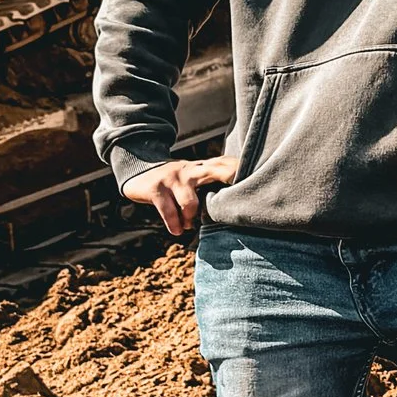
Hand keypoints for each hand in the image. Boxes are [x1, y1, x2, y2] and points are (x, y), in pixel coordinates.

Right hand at [122, 156, 236, 238]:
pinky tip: (178, 231)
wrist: (138, 170)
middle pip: (218, 171)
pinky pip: (169, 211)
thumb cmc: (174, 181)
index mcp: (203, 167)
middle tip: (238, 204)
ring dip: (191, 219)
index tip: (258, 182)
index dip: (242, 172)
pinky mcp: (156, 188)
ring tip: (188, 225)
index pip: (227, 165)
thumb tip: (236, 208)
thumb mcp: (193, 177)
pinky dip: (175, 225)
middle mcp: (191, 169)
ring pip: (191, 203)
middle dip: (231, 181)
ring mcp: (173, 178)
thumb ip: (211, 185)